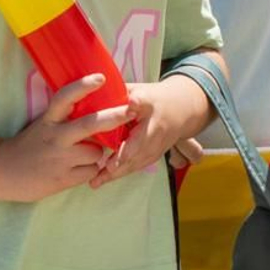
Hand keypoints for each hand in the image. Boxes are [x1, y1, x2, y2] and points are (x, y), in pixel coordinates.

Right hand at [0, 74, 126, 201]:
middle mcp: (55, 137)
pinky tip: (77, 170)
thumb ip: (65, 117)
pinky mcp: (62, 179)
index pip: (65, 97)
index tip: (101, 77)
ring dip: (98, 153)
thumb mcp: (43, 124)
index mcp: (49, 120)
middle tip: (130, 109)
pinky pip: (90, 172)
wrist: (2, 172)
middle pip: (90, 124)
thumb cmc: (29, 144)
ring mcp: (60, 159)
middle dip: (114, 116)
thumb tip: (97, 107)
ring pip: (96, 152)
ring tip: (85, 155)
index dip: (83, 86)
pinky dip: (89, 170)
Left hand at [93, 74, 212, 186]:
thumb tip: (87, 93)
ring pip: (138, 158)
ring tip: (97, 180)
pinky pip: (137, 165)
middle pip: (142, 138)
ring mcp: (159, 141)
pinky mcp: (156, 154)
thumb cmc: (153, 99)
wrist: (183, 110)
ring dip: (118, 170)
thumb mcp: (137, 89)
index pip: (144, 101)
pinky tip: (102, 180)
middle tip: (109, 165)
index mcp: (150, 102)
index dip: (137, 102)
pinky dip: (120, 173)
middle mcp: (156, 123)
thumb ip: (116, 93)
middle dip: (126, 152)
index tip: (131, 103)